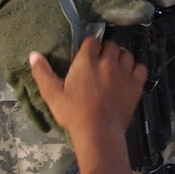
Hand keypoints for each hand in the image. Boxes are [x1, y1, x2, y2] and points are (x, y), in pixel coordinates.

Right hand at [0, 0, 151, 131]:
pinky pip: (141, 68)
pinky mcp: (136, 85)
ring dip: (120, 57)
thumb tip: (33, 54)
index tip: (86, 54)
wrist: (98, 132)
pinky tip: (129, 75)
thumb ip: (43, 73)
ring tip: (115, 66)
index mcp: (86, 61)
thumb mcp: (52, 94)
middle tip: (100, 61)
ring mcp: (124, 72)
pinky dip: (135, 68)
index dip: (90, 46)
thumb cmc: (73, 113)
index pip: (92, 40)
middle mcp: (107, 61)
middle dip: (105, 50)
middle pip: (110, 45)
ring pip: (126, 54)